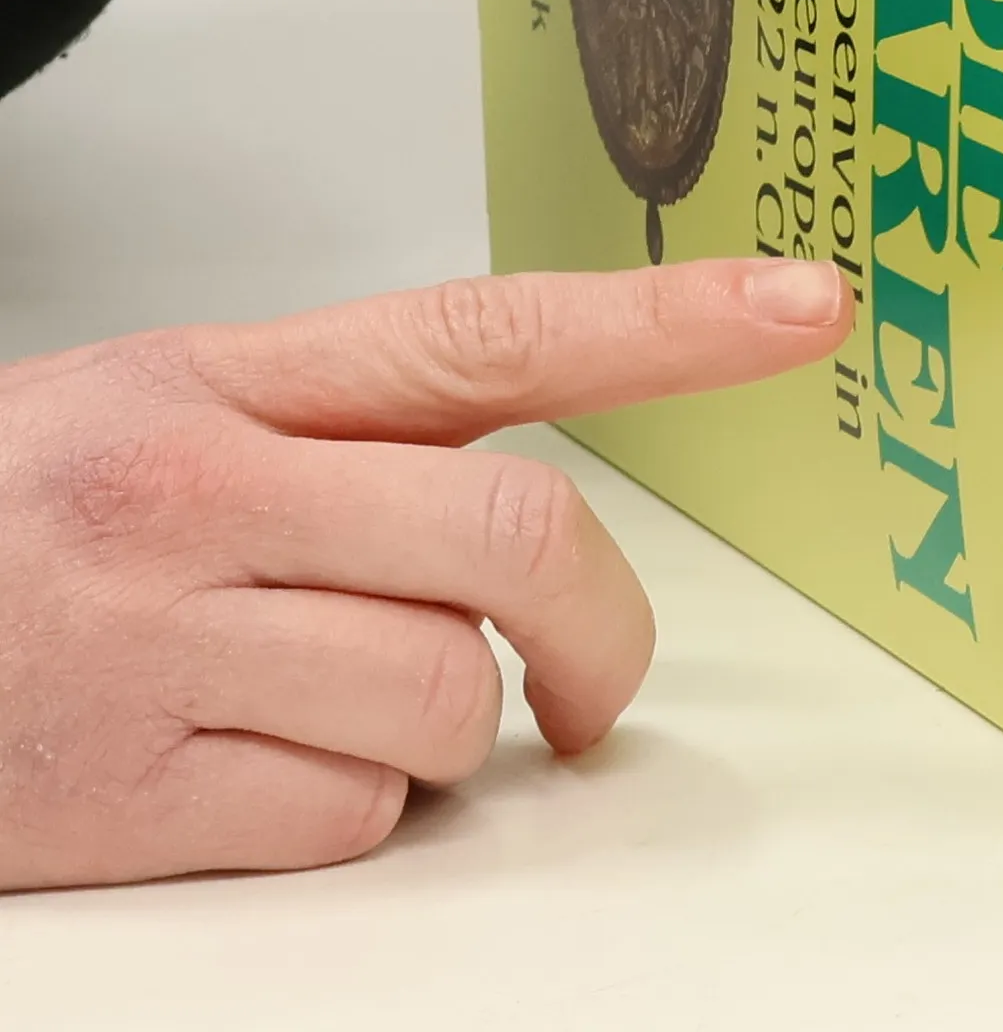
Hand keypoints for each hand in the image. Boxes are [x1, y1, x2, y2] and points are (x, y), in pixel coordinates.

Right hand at [0, 257, 848, 891]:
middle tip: (591, 672)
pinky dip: (360, 807)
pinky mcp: (136, 798)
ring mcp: (168, 648)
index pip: (493, 328)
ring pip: (448, 693)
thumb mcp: (166, 406)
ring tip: (354, 702)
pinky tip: (267, 763)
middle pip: (518, 532)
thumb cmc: (15, 514)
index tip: (806, 305)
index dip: (672, 319)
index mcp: (228, 380)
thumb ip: (356, 429)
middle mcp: (204, 495)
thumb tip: (540, 511)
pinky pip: (353, 814)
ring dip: (456, 724)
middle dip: (598, 621)